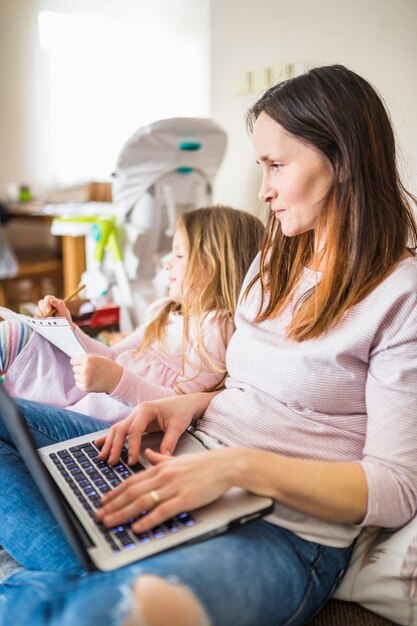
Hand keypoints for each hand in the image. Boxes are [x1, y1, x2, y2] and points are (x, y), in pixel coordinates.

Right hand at [35, 295, 72, 325]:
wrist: (63, 330)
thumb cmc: (65, 319)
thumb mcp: (64, 312)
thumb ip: (60, 304)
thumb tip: (51, 300)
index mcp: (54, 302)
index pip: (47, 298)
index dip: (46, 303)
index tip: (48, 311)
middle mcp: (47, 305)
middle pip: (41, 303)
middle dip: (44, 310)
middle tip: (49, 317)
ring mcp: (42, 311)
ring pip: (37, 309)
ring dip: (42, 315)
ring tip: (48, 320)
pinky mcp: (38, 317)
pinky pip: (35, 316)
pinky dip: (39, 319)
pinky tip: (44, 323)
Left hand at [71, 354, 122, 393]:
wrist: (116, 379)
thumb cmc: (107, 366)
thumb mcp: (98, 357)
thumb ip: (86, 357)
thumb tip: (74, 360)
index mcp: (88, 360)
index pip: (73, 361)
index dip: (77, 362)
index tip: (80, 363)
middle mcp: (85, 369)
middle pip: (74, 368)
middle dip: (80, 368)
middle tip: (90, 370)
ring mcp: (85, 379)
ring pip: (76, 376)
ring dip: (81, 376)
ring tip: (92, 375)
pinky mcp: (86, 387)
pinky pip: (78, 383)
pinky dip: (82, 382)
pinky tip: (91, 381)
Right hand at [95, 392, 212, 465]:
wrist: (185, 403)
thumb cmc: (181, 412)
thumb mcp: (178, 426)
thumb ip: (170, 441)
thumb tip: (162, 457)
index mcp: (147, 409)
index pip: (134, 430)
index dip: (132, 447)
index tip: (131, 461)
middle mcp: (137, 410)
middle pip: (121, 429)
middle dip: (115, 447)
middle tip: (112, 463)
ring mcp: (134, 415)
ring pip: (117, 429)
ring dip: (109, 443)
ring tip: (102, 458)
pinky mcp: (135, 420)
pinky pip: (120, 428)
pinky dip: (110, 437)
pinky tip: (99, 444)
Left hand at [95, 446, 237, 532]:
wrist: (226, 465)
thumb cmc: (204, 464)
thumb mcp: (178, 458)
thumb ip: (161, 458)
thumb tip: (148, 453)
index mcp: (160, 467)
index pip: (131, 480)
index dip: (115, 492)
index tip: (103, 501)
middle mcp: (163, 476)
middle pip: (132, 492)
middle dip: (112, 505)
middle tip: (98, 516)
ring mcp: (173, 487)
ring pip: (142, 501)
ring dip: (122, 513)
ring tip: (109, 522)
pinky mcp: (185, 499)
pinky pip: (162, 511)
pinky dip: (147, 520)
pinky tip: (137, 528)